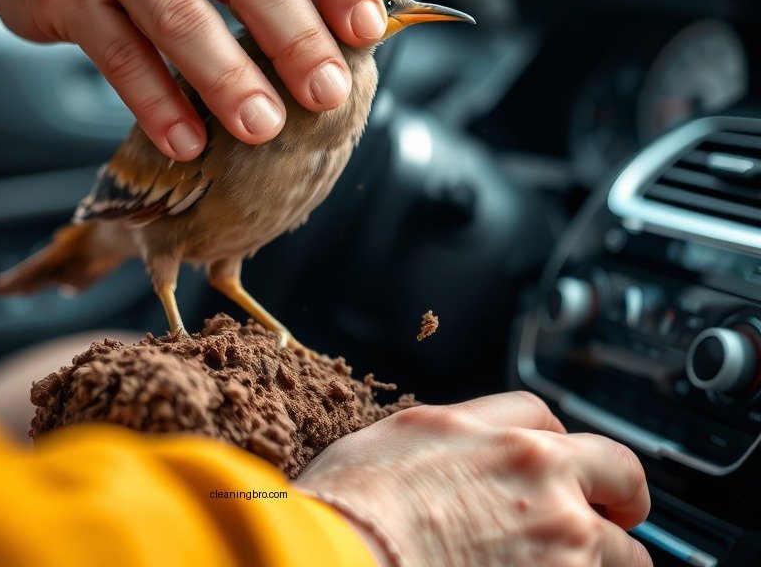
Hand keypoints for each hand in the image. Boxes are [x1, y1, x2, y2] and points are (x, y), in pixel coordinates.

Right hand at [296, 392, 651, 566]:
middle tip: (616, 514)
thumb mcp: (389, 445)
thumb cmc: (347, 512)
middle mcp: (535, 476)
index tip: (552, 463)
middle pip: (615, 469)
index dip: (549, 443)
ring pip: (626, 552)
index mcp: (483, 432)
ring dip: (607, 561)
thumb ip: (441, 444)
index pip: (540, 417)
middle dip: (619, 493)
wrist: (341, 562)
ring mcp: (560, 543)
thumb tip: (446, 458)